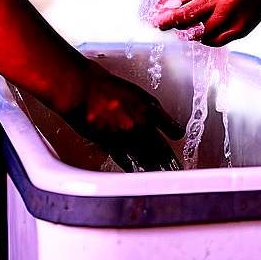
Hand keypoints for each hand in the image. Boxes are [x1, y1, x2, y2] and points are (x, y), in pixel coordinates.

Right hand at [63, 58, 184, 171]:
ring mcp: (125, 136)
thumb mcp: (135, 90)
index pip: (169, 127)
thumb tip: (161, 117)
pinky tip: (137, 170)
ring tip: (160, 174)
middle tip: (174, 167)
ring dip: (154, 167)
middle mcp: (139, 125)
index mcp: (147, 109)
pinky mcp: (109, 144)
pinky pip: (125, 160)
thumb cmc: (104, 86)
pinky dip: (133, 167)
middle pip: (160, 148)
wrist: (82, 89)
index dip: (175, 133)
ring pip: (145, 158)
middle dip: (168, 159)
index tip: (178, 136)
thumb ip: (150, 106)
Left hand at [149, 0, 260, 44]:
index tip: (154, 22)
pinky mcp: (248, 26)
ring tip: (184, 23)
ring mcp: (240, 24)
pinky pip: (223, 38)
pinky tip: (205, 22)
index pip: (185, 16)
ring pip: (210, 40)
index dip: (167, 20)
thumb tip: (170, 1)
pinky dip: (211, 34)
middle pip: (195, 33)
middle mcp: (228, 16)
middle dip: (178, 29)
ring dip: (194, 34)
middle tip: (166, 22)